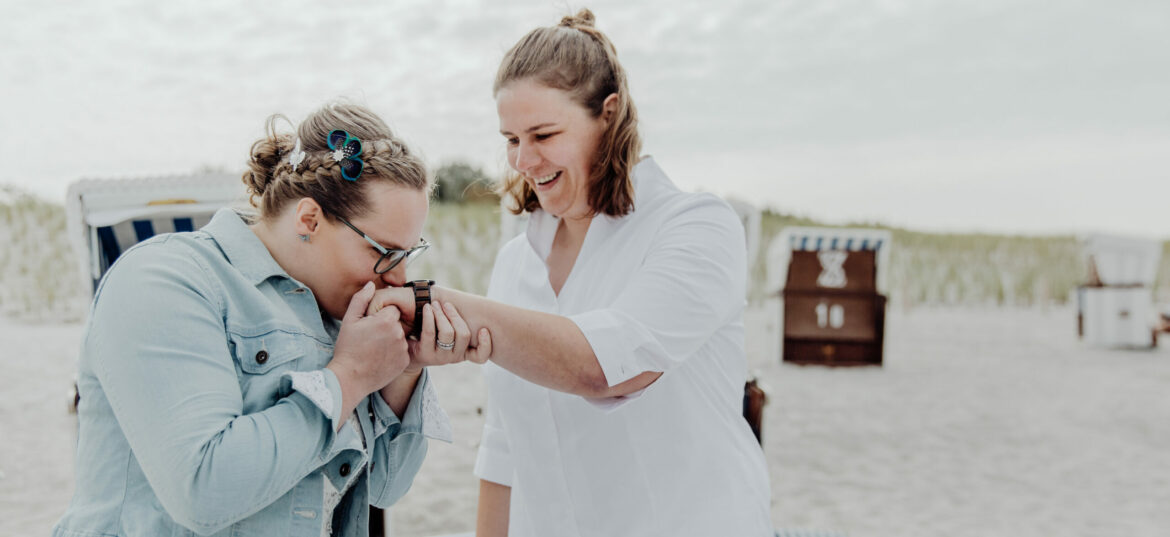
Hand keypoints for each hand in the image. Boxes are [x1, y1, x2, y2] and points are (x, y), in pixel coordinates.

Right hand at [328, 282, 410, 405]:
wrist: (350, 378)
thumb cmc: (347, 348)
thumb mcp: (349, 321)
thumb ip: (361, 299)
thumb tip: (371, 284)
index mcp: (387, 320)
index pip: (391, 310)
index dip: (379, 317)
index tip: (370, 326)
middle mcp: (399, 333)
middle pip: (396, 323)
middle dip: (386, 328)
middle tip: (370, 340)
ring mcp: (403, 349)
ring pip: (400, 337)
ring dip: (391, 341)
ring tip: (374, 350)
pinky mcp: (405, 362)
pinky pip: (401, 352)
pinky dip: (393, 354)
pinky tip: (380, 359)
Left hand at [407, 301, 491, 370]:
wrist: (408, 353)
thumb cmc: (431, 338)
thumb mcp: (448, 334)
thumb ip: (459, 324)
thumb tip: (476, 307)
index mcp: (464, 353)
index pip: (480, 356)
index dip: (486, 344)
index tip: (483, 329)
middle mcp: (454, 357)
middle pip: (464, 334)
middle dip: (455, 315)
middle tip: (446, 304)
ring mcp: (440, 358)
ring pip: (448, 332)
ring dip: (441, 314)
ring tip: (434, 305)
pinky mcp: (425, 354)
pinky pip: (430, 332)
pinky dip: (429, 317)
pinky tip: (427, 308)